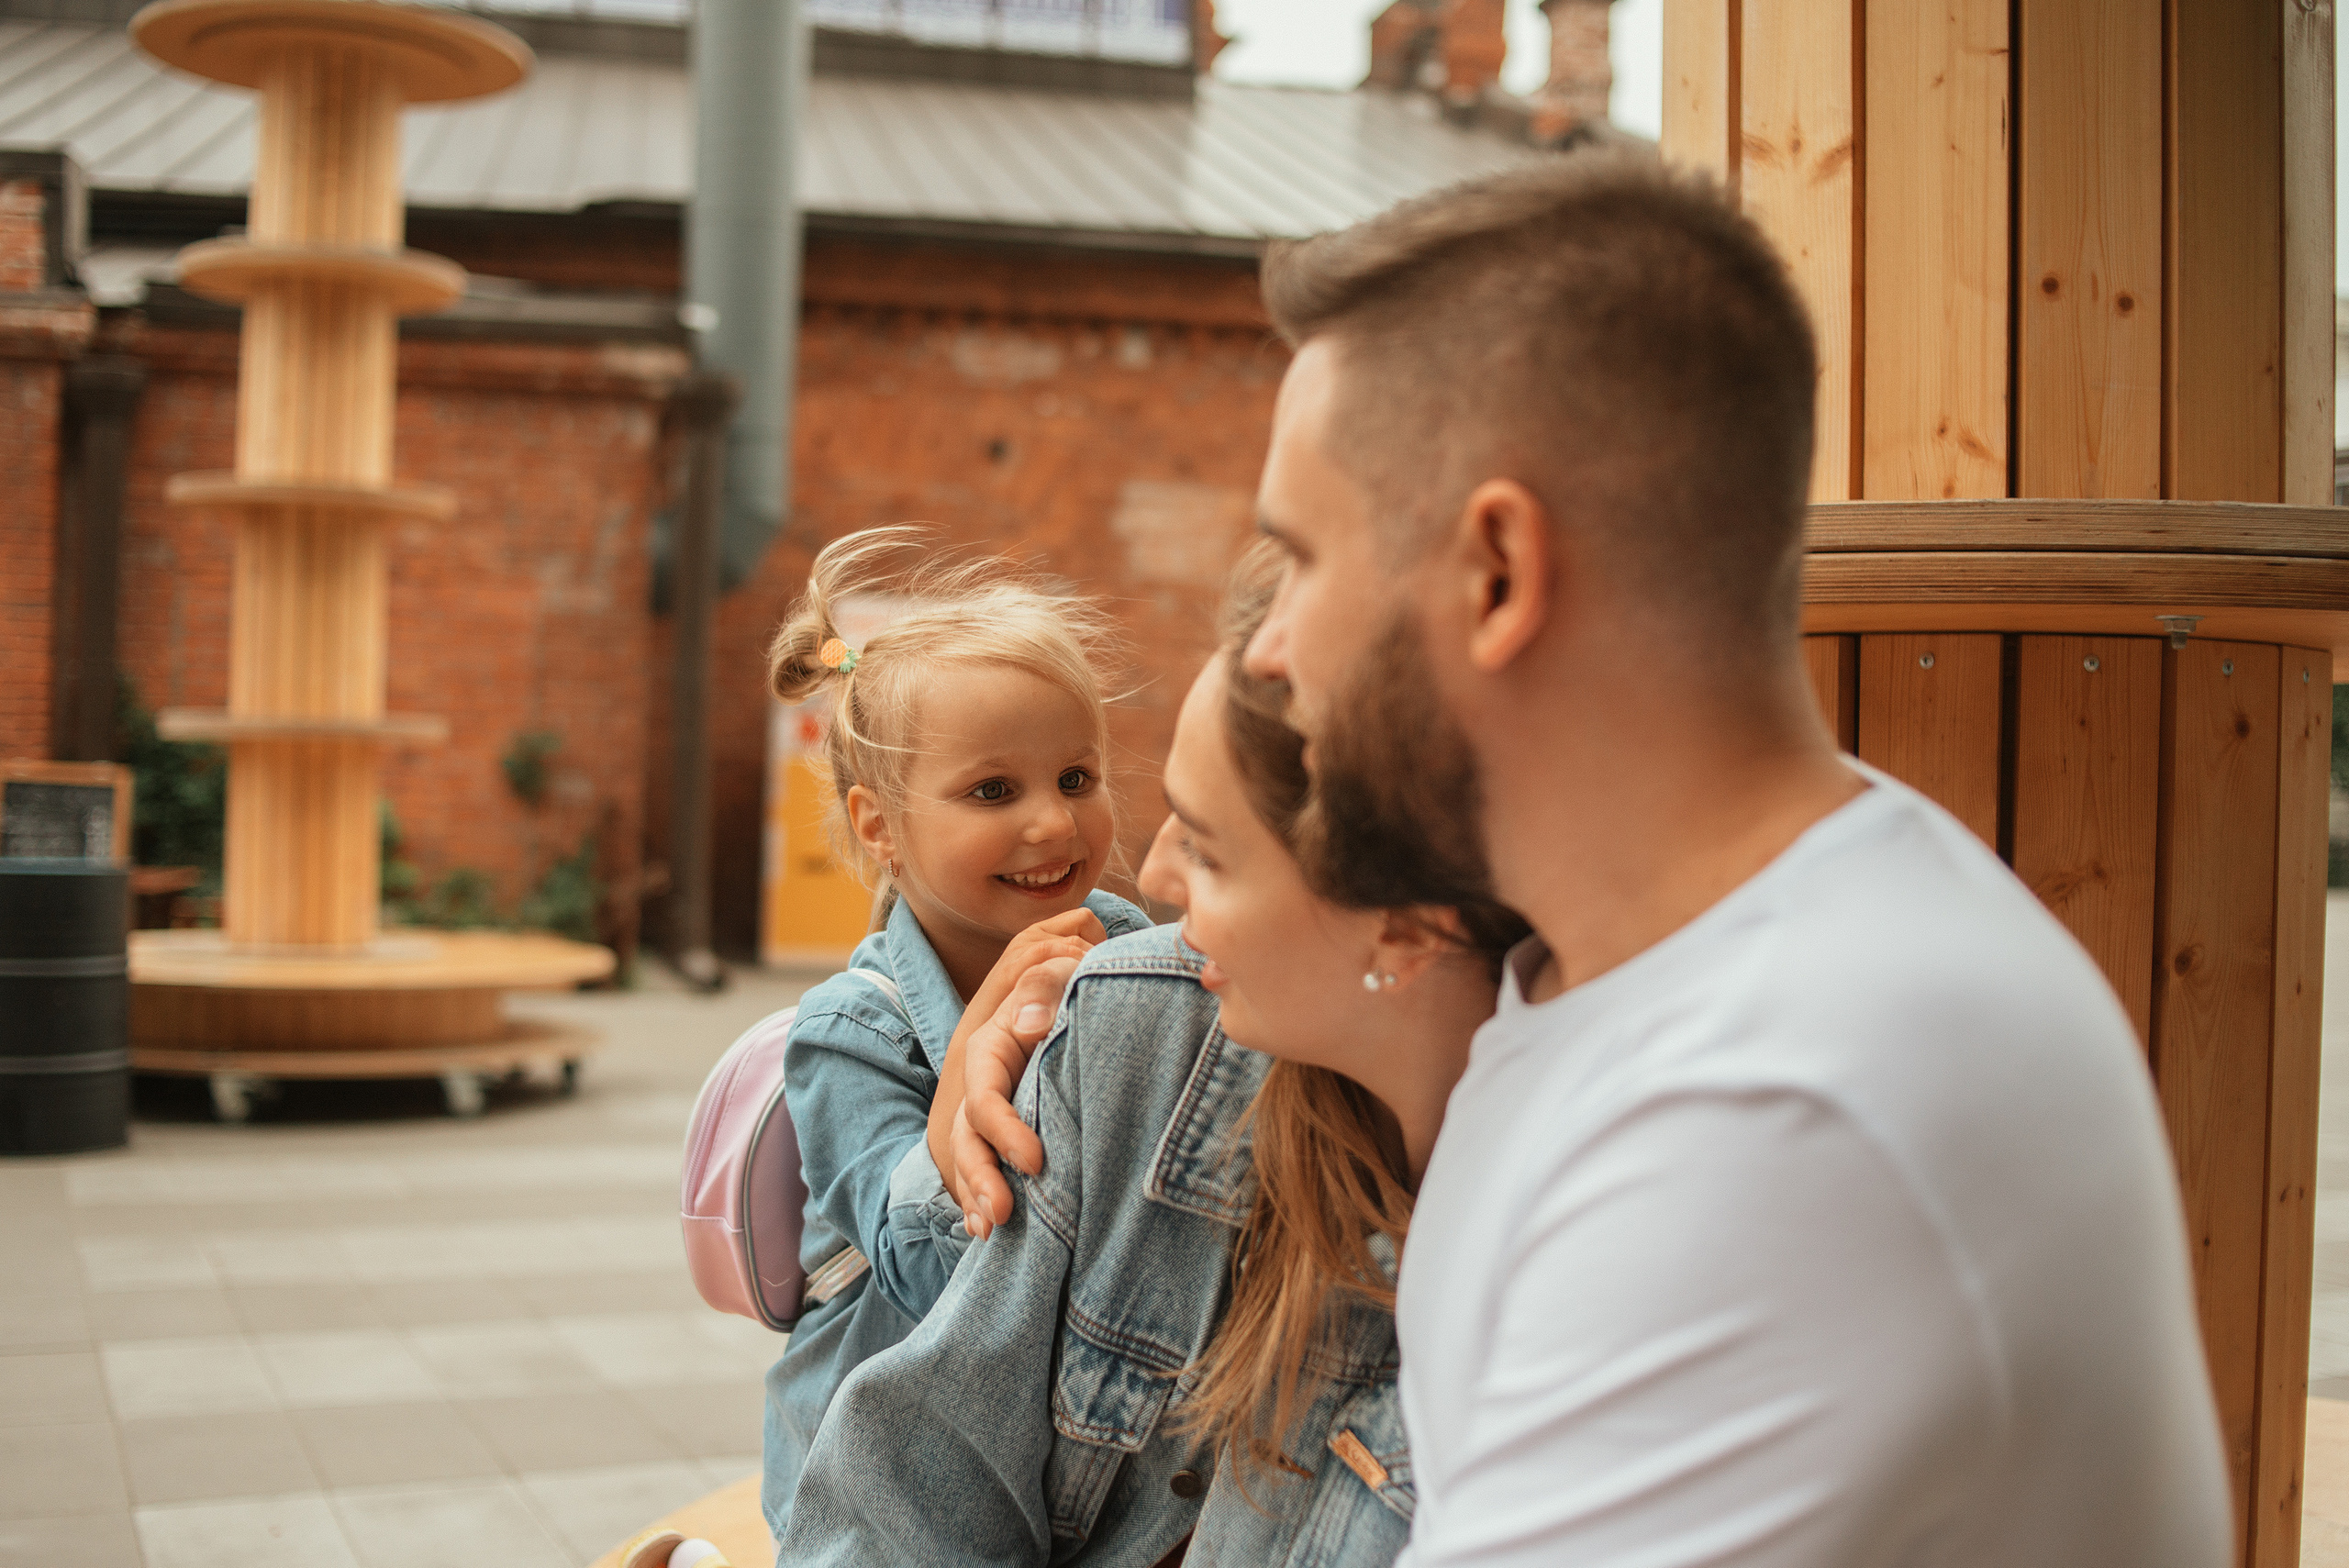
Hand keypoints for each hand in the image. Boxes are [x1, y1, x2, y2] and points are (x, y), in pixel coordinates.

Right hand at [953, 954, 1081, 1236]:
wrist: (1094, 1004)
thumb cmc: (1077, 988)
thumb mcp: (1061, 974)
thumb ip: (1046, 984)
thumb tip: (1029, 1023)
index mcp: (991, 1049)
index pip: (984, 1096)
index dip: (1003, 1131)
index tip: (1037, 1162)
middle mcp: (984, 1086)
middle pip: (968, 1137)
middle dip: (980, 1178)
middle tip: (1003, 1216)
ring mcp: (992, 1115)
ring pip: (970, 1160)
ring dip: (976, 1197)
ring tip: (990, 1232)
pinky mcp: (1007, 1136)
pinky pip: (984, 1172)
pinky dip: (981, 1202)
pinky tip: (987, 1233)